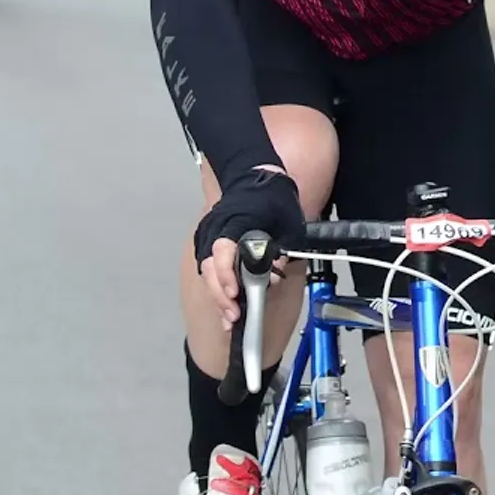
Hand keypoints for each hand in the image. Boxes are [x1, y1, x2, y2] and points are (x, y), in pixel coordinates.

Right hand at [194, 165, 303, 327]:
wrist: (256, 176)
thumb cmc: (273, 197)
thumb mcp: (287, 222)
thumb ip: (280, 249)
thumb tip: (274, 276)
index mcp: (234, 222)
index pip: (222, 250)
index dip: (226, 274)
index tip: (234, 293)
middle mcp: (216, 230)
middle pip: (210, 268)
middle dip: (222, 295)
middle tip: (234, 314)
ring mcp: (210, 237)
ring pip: (208, 273)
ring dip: (219, 297)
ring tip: (231, 317)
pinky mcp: (212, 246)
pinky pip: (211, 272)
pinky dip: (219, 291)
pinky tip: (228, 308)